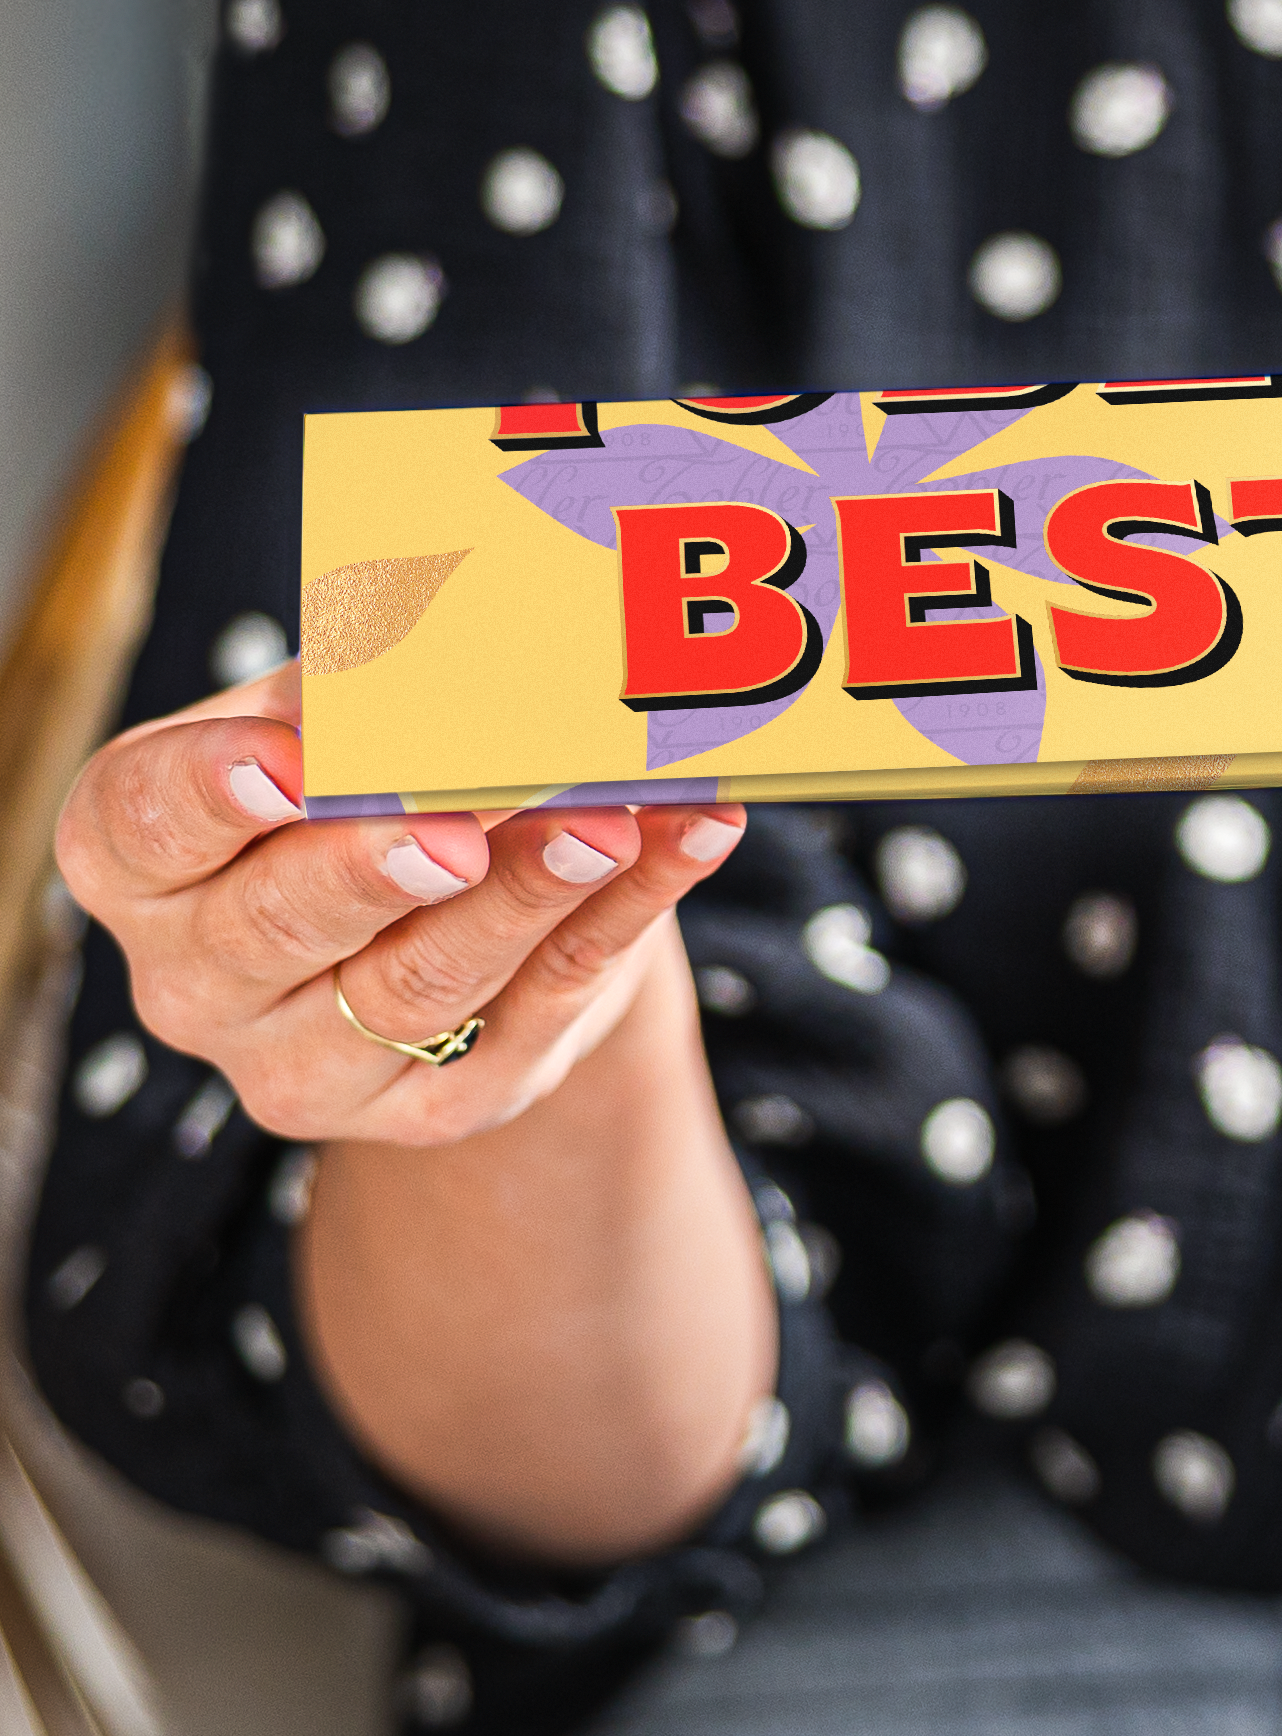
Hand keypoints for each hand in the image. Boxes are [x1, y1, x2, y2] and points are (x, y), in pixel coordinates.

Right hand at [56, 656, 748, 1145]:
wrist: (467, 901)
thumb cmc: (378, 772)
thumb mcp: (351, 710)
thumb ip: (382, 682)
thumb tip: (477, 629)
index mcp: (141, 861)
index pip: (141, 826)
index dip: (211, 794)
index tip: (288, 762)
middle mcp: (195, 980)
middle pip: (274, 926)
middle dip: (377, 865)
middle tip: (462, 820)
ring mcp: (301, 1063)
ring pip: (415, 985)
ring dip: (524, 896)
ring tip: (609, 825)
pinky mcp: (430, 1106)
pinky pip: (534, 1012)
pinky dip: (619, 920)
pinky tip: (685, 842)